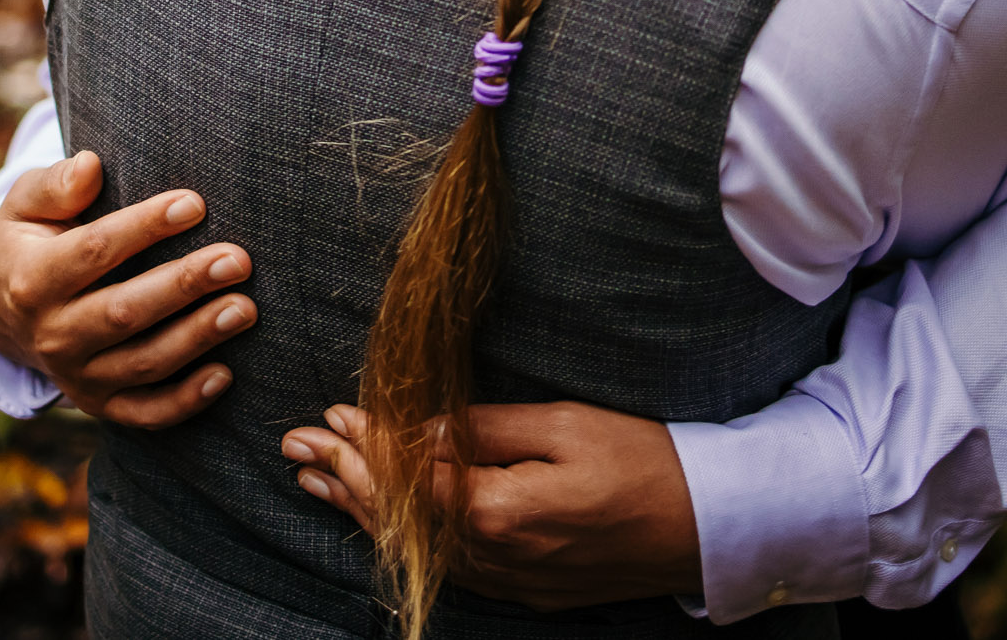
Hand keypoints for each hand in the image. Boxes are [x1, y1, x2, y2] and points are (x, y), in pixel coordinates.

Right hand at [0, 150, 257, 426]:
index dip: (144, 227)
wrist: (5, 310)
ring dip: (196, 338)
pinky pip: (144, 413)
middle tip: (237, 260)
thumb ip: (55, 184)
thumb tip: (90, 166)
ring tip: (245, 308)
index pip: (94, 251)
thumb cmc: (33, 239)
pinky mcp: (100, 403)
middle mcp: (53, 334)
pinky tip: (226, 375)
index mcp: (33, 279)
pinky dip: (184, 401)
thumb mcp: (26, 204)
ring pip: (142, 363)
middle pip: (124, 312)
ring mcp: (77, 375)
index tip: (194, 204)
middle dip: (184, 285)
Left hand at [280, 401, 701, 609]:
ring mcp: (511, 582)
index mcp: (500, 512)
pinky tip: (383, 522)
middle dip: (343, 479)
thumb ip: (484, 429)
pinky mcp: (528, 591)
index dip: (364, 446)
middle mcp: (496, 558)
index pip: (408, 478)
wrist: (709, 526)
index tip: (330, 416)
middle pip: (399, 519)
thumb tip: (420, 429)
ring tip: (317, 482)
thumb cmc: (645, 460)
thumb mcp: (563, 425)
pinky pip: (449, 566)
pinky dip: (406, 538)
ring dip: (362, 513)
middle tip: (297, 447)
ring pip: (416, 548)